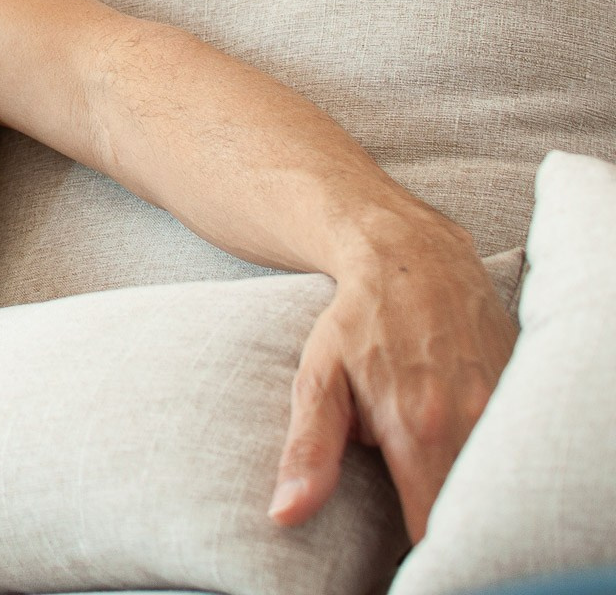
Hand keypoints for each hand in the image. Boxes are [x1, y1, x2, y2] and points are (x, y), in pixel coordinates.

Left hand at [269, 228, 516, 540]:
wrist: (412, 254)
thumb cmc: (356, 319)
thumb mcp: (318, 379)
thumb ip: (308, 451)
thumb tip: (285, 514)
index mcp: (418, 427)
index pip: (429, 525)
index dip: (415, 549)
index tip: (393, 550)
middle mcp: (470, 419)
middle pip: (466, 506)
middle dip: (442, 521)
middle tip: (406, 514)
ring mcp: (502, 402)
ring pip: (489, 474)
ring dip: (463, 486)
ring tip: (426, 471)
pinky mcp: (519, 385)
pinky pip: (506, 439)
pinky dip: (483, 452)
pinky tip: (456, 439)